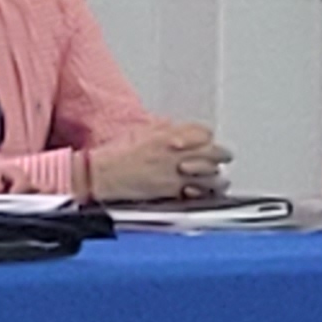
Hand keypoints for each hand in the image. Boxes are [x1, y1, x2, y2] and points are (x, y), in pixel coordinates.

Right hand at [87, 122, 228, 201]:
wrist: (102, 174)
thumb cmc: (116, 154)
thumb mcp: (140, 131)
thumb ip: (163, 129)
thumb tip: (177, 129)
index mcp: (170, 134)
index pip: (205, 132)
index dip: (206, 138)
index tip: (204, 142)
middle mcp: (178, 152)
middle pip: (216, 152)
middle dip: (220, 156)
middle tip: (218, 159)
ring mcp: (178, 172)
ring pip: (214, 175)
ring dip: (214, 177)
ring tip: (211, 179)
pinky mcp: (174, 191)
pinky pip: (201, 192)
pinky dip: (203, 192)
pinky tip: (198, 190)